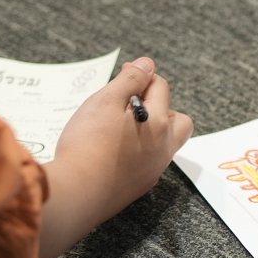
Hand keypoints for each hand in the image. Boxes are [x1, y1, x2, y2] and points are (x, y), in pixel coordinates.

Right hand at [37, 58, 193, 257]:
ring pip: (166, 143)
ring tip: (124, 127)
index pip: (161, 88)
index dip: (142, 76)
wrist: (78, 192)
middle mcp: (164, 147)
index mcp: (160, 122)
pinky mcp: (141, 185)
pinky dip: (140, 151)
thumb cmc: (88, 143)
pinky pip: (150, 162)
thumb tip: (148, 65)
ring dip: (152, 130)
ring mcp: (155, 168)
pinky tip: (117, 150)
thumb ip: (130, 80)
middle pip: (179, 120)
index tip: (124, 74)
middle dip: (162, 107)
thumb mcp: (106, 101)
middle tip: (133, 104)